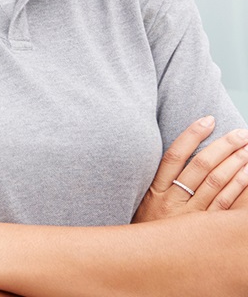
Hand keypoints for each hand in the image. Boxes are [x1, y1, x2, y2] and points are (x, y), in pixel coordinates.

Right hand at [133, 116, 247, 221]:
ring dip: (235, 165)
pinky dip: (239, 190)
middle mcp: (173, 201)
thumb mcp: (145, 202)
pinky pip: (225, 207)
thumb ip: (161, 182)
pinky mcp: (205, 232)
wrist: (145, 264)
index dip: (192, 136)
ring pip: (216, 185)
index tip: (208, 119)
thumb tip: (180, 155)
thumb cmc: (145, 228)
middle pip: (201, 168)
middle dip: (223, 148)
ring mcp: (191, 218)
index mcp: (156, 190)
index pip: (175, 156)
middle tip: (241, 134)